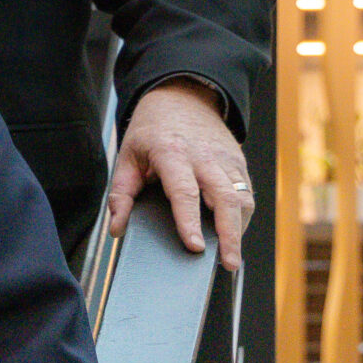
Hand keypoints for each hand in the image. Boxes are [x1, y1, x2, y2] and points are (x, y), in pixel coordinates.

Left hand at [105, 79, 250, 271]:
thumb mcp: (127, 156)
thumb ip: (121, 195)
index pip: (184, 192)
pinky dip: (242, 217)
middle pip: (224, 199)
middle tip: (228, 263)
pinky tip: (234, 236)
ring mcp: (225, 160)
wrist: (181, 99)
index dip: (189, 221)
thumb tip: (117, 229)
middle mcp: (203, 157)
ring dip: (239, 229)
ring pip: (241, 198)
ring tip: (232, 258)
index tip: (194, 247)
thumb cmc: (151, 132)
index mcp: (172, 152)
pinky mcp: (238, 163)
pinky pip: (246, 193)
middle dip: (229, 234)